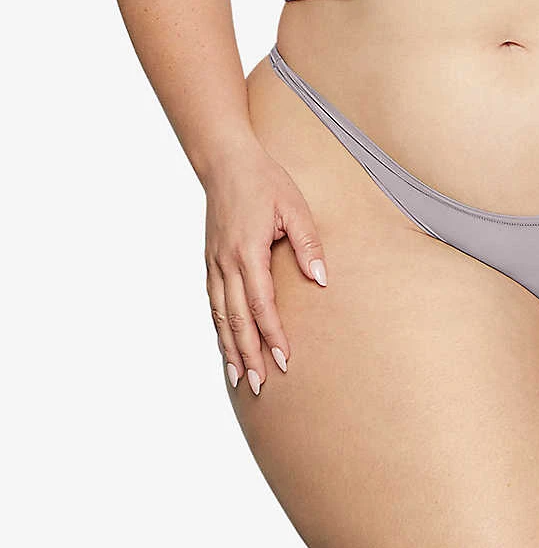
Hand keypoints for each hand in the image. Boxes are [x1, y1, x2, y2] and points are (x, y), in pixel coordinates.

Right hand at [203, 141, 326, 394]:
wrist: (225, 163)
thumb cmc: (264, 181)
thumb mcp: (295, 207)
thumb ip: (308, 244)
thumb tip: (320, 278)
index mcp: (248, 251)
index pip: (261, 304)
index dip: (273, 334)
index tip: (285, 359)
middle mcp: (226, 263)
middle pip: (236, 319)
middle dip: (249, 354)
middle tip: (260, 384)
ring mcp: (214, 264)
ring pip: (220, 316)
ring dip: (230, 348)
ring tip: (240, 378)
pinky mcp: (210, 262)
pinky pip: (213, 304)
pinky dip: (219, 329)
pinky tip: (225, 346)